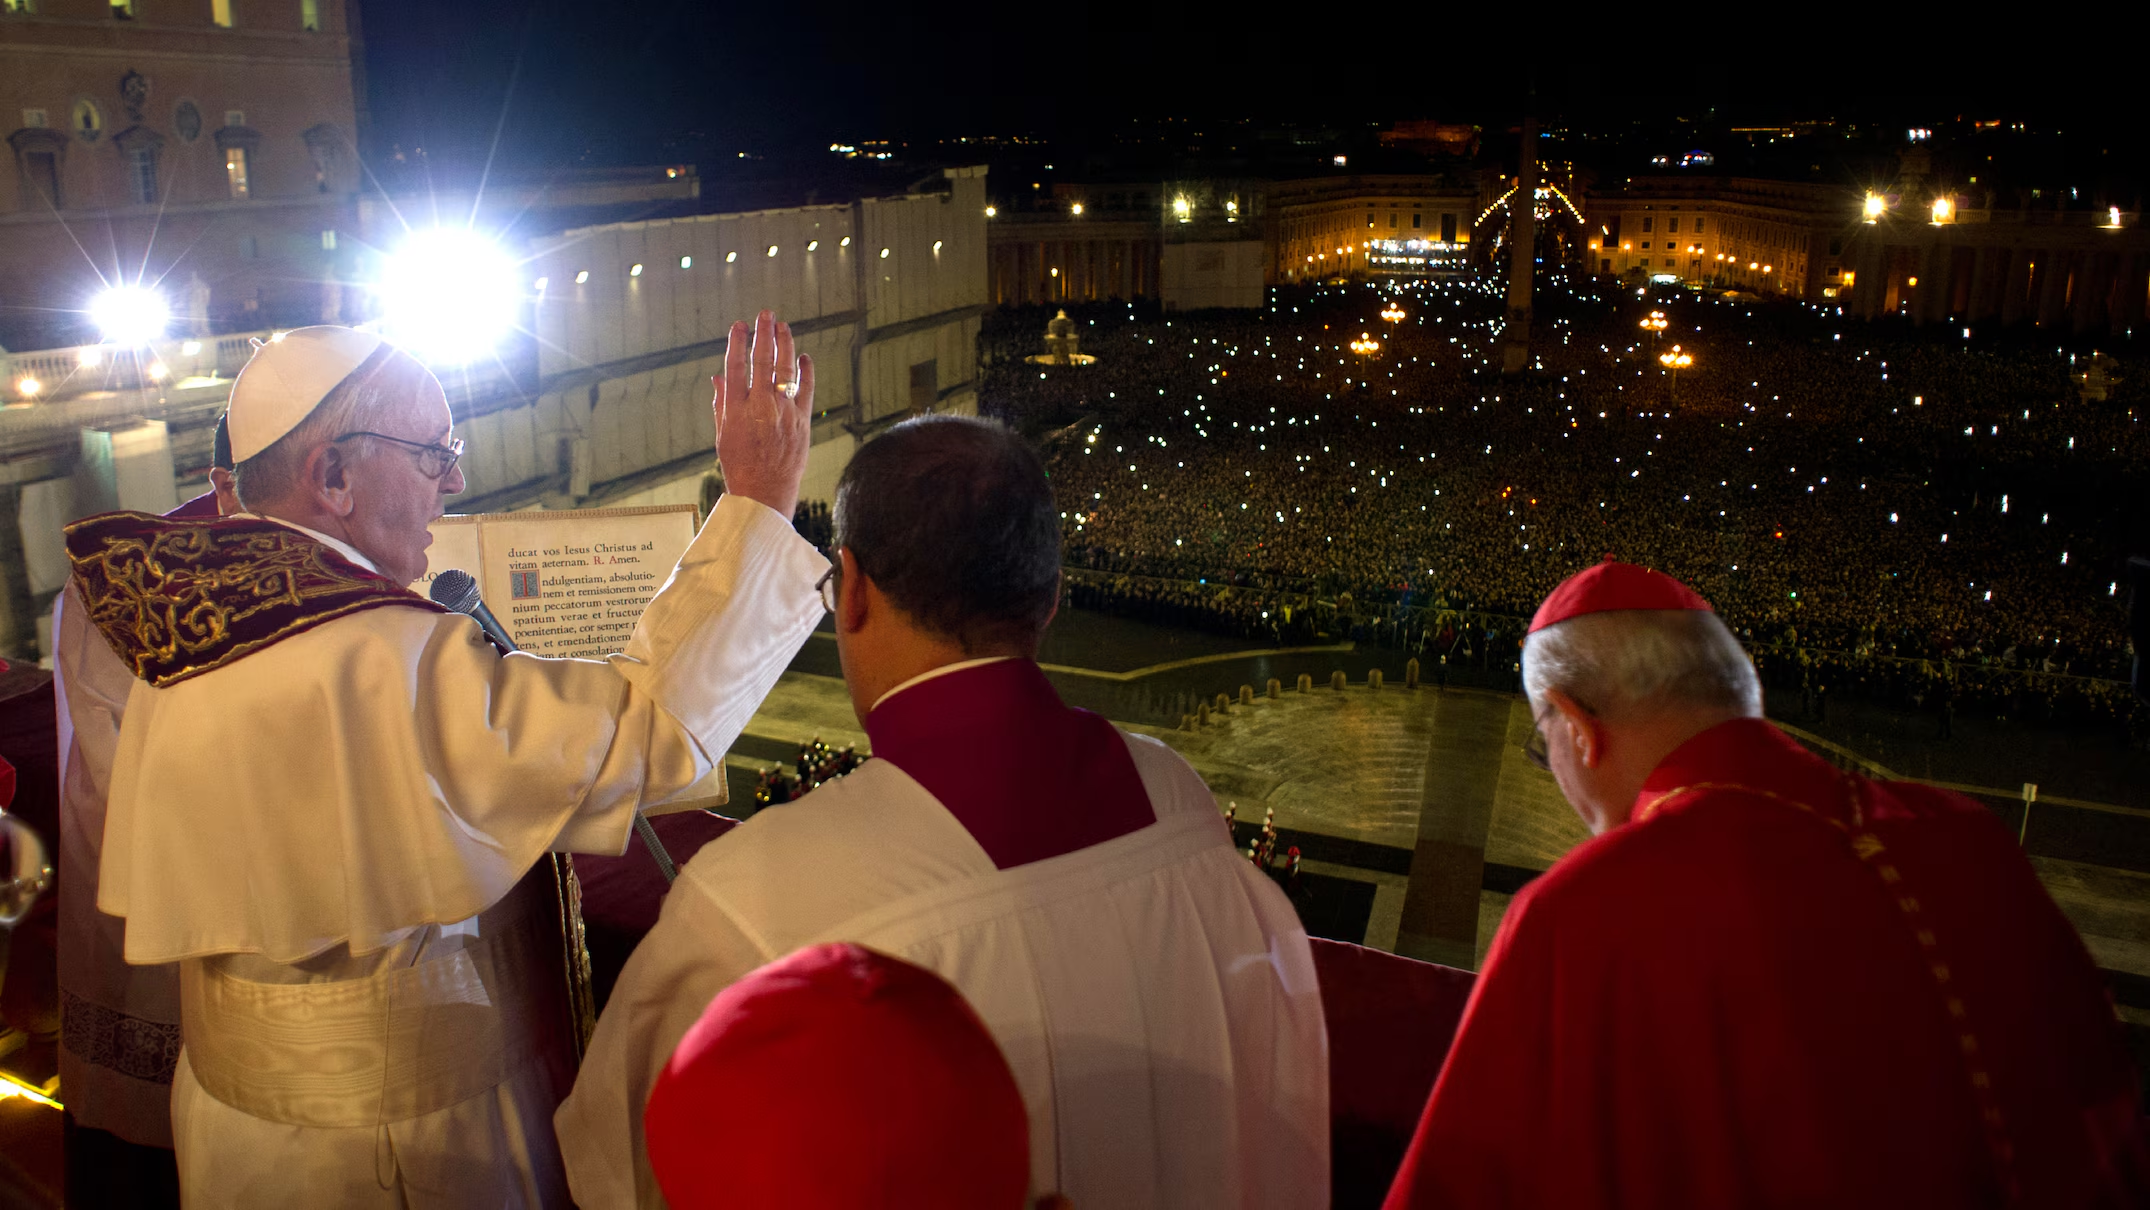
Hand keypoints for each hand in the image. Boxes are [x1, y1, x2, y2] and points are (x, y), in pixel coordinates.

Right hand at [713, 309, 813, 518]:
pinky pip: (806, 390)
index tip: (740, 325)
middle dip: (764, 334)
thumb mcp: (722, 435)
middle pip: (763, 361)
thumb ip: (721, 403)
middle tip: (766, 314)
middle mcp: (760, 407)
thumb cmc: (740, 466)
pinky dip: (806, 371)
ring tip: (784, 326)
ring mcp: (784, 413)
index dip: (737, 342)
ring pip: (786, 370)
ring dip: (785, 345)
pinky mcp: (802, 422)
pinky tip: (804, 357)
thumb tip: (717, 377)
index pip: (735, 366)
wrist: (765, 493)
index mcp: (736, 410)